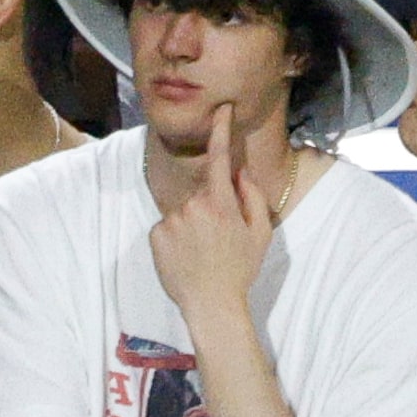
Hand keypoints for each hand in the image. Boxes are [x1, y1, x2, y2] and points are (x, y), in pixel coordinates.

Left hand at [150, 103, 277, 323]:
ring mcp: (171, 221)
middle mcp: (193, 206)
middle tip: (220, 241)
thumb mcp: (260, 233)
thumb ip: (252, 196)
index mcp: (221, 204)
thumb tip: (240, 172)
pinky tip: (186, 257)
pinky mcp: (156, 235)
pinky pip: (168, 227)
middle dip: (211, 210)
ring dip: (192, 226)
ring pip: (184, 212)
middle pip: (202, 195)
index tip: (222, 110)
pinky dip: (176, 238)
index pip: (220, 159)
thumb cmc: (240, 270)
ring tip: (202, 253)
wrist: (211, 305)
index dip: (221, 131)